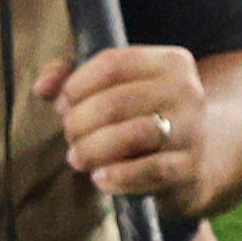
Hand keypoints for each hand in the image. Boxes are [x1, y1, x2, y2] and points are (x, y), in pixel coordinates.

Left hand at [53, 38, 217, 207]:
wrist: (200, 159)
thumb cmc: (144, 116)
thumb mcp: (116, 89)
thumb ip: (72, 79)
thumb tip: (41, 87)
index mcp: (170, 62)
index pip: (113, 62)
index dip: (78, 84)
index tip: (64, 102)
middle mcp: (187, 91)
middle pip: (116, 102)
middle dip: (80, 122)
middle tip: (70, 135)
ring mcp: (192, 131)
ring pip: (132, 135)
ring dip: (93, 149)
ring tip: (78, 158)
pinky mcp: (189, 168)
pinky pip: (148, 171)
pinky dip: (117, 176)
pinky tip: (100, 178)